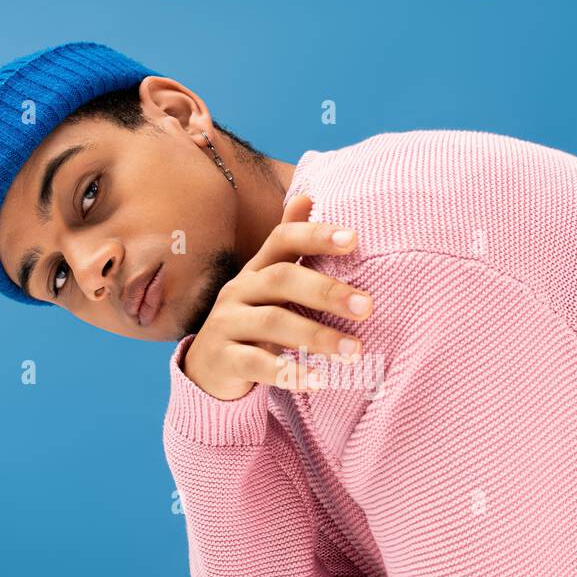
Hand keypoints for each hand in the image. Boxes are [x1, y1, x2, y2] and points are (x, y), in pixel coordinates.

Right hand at [182, 193, 373, 400]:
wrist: (209, 370)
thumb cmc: (252, 323)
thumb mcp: (268, 286)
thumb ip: (290, 249)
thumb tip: (309, 195)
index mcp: (256, 270)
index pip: (282, 240)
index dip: (315, 234)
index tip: (354, 238)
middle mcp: (238, 291)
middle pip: (281, 279)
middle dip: (326, 290)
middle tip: (367, 306)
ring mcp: (227, 324)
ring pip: (272, 323)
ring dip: (316, 336)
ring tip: (354, 351)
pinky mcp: (223, 360)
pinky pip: (256, 364)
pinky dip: (289, 372)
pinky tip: (318, 381)